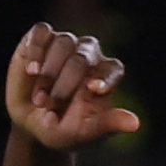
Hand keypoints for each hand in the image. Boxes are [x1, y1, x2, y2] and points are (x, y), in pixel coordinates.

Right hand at [1, 24, 139, 156]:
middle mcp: (89, 56)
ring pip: (64, 42)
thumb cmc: (65, 130)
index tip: (91, 91)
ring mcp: (65, 45)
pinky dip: (36, 48)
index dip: (104, 78)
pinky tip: (31, 69)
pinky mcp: (40, 39)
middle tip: (48, 106)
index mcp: (106, 76)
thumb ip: (107, 125)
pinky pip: (41, 31)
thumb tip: (134, 124)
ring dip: (49, 70)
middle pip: (82, 59)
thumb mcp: (84, 133)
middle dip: (64, 84)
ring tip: (38, 96)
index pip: (112, 70)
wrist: (32, 125)